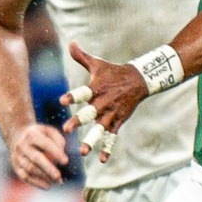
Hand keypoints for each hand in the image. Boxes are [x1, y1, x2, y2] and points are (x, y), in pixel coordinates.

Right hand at [9, 122, 69, 187]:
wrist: (16, 136)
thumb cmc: (39, 135)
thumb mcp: (49, 132)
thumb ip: (59, 141)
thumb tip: (62, 157)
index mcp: (31, 134)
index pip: (45, 144)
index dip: (56, 153)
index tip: (66, 162)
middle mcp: (22, 145)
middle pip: (35, 158)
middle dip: (48, 168)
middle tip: (59, 177)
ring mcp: (17, 156)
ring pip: (30, 169)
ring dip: (44, 177)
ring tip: (58, 181)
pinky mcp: (15, 166)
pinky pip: (25, 176)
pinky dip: (36, 183)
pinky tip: (47, 186)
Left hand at [60, 42, 148, 162]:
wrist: (139, 80)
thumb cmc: (113, 72)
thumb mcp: (97, 63)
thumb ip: (81, 56)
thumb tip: (71, 42)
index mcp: (95, 89)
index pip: (82, 93)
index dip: (72, 96)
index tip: (62, 101)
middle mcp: (102, 103)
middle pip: (89, 114)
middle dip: (78, 122)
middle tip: (67, 129)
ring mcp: (111, 114)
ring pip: (100, 130)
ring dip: (91, 141)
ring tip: (82, 152)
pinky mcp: (118, 122)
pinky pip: (112, 137)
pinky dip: (108, 149)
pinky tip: (101, 160)